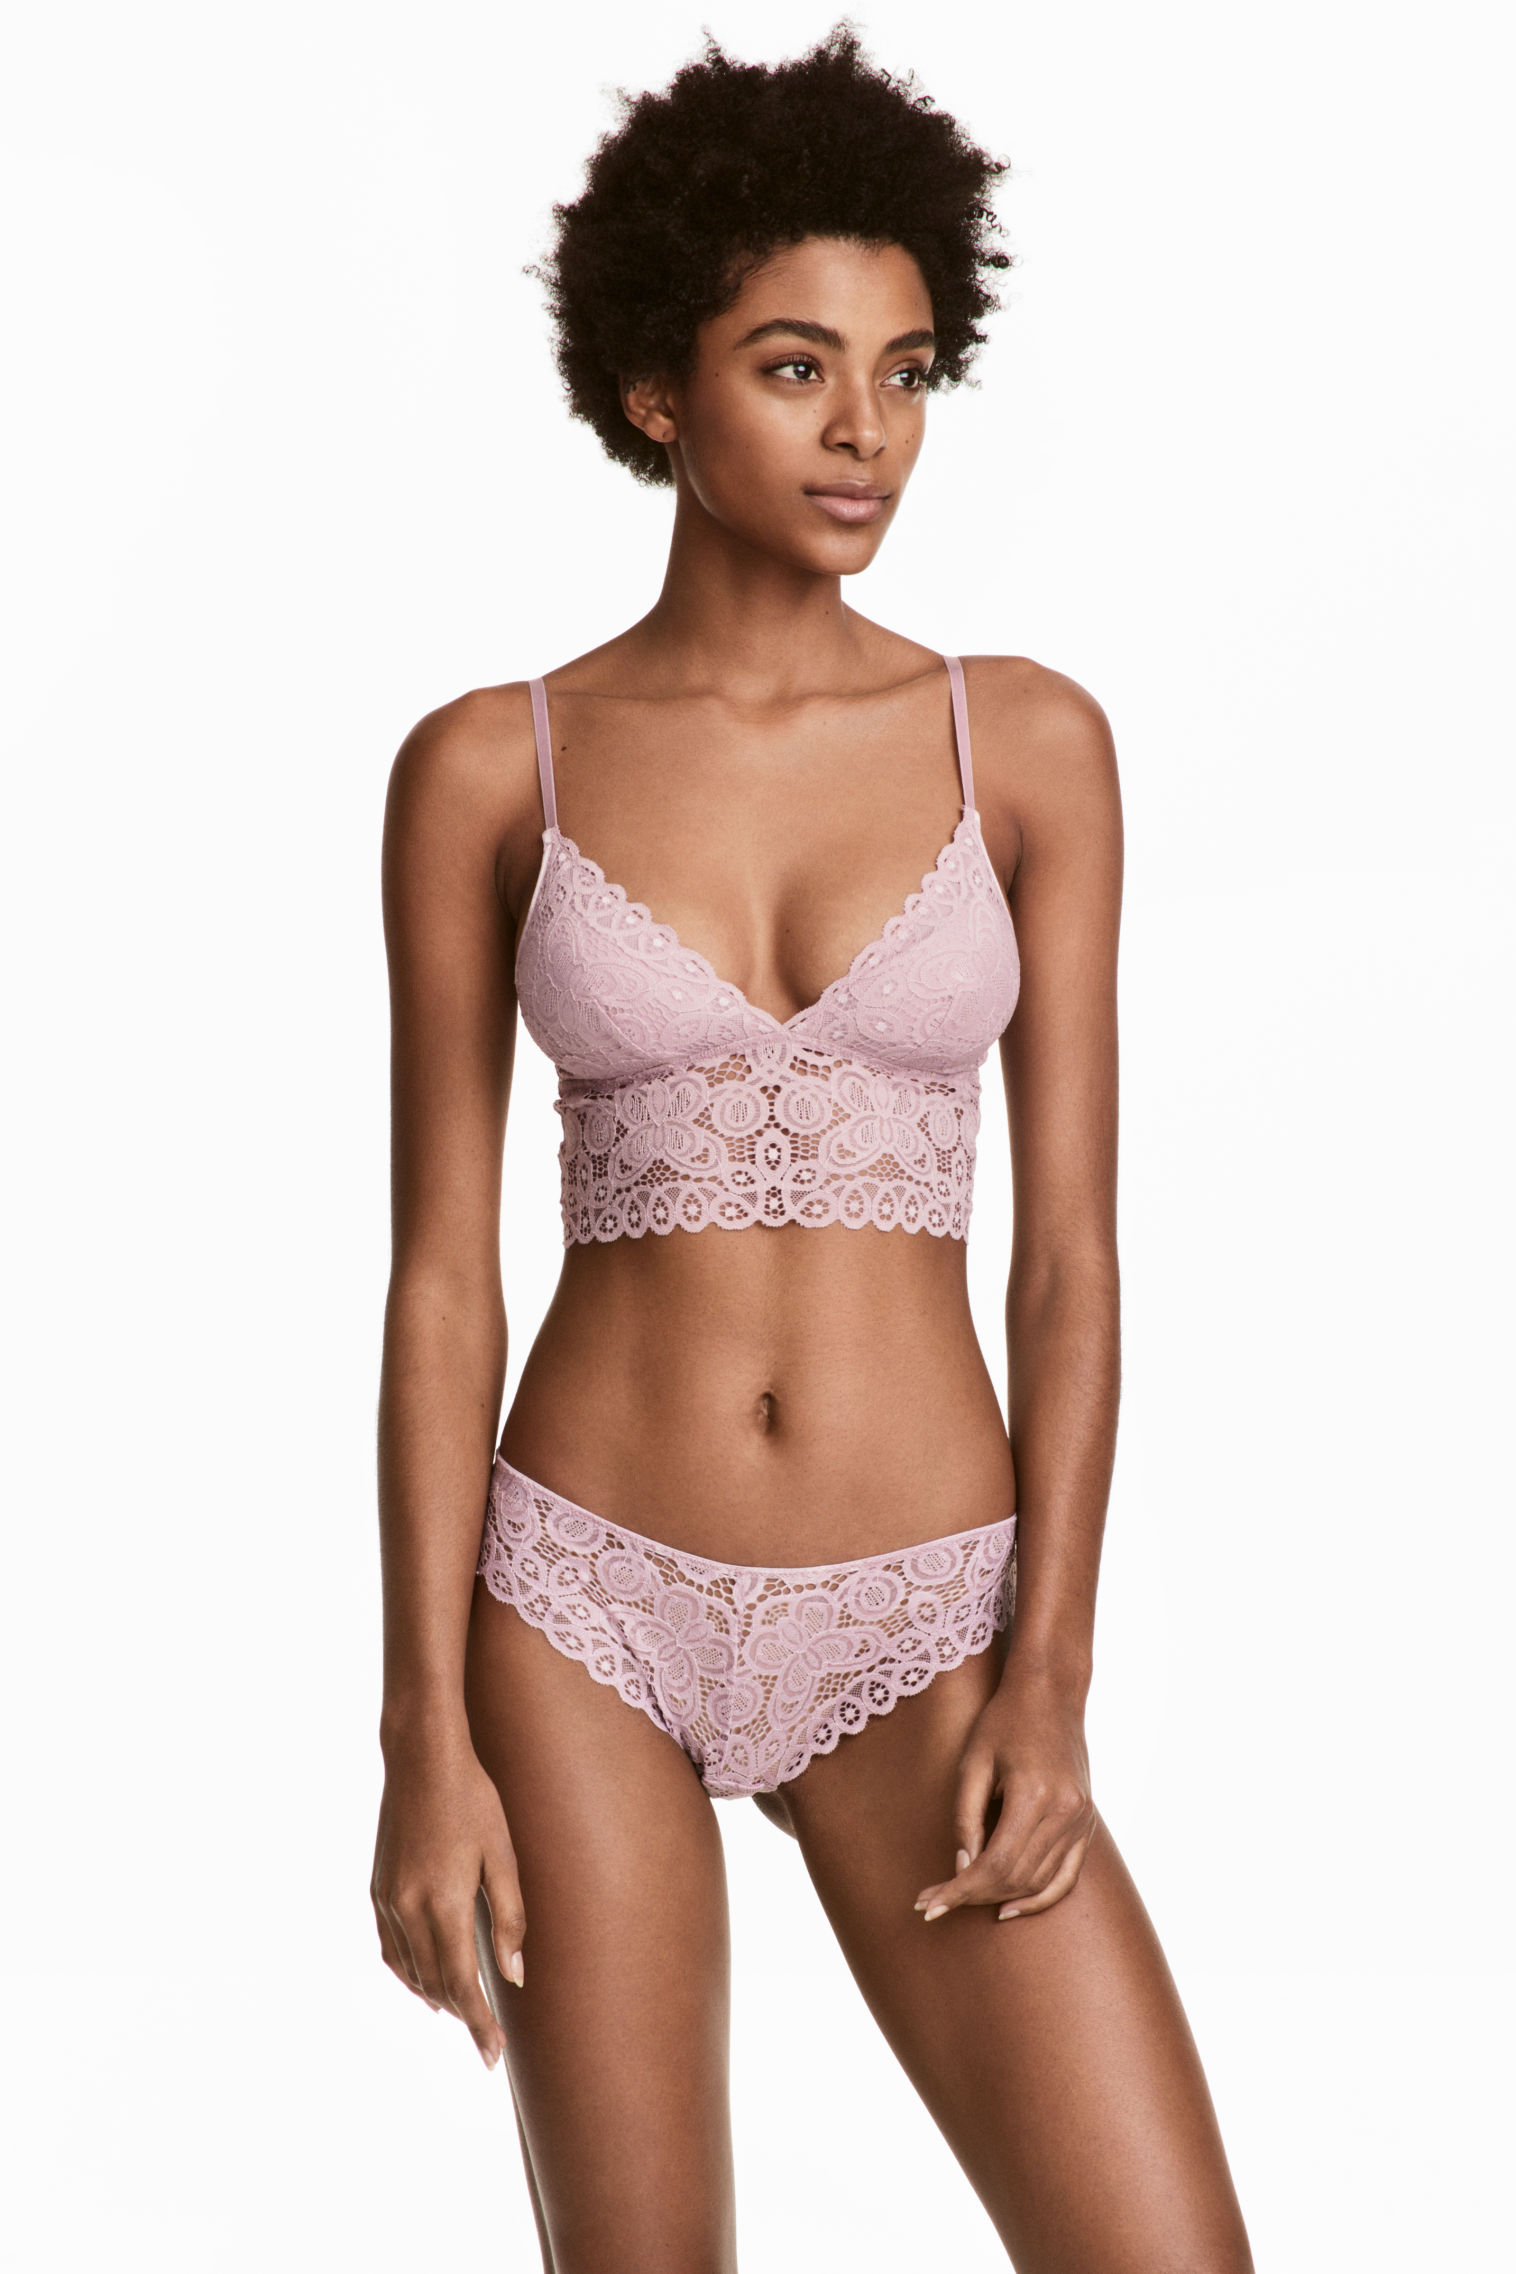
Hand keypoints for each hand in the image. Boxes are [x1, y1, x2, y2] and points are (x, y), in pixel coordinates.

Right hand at [371, 1722, 524, 2069]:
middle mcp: (410, 1909)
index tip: (492, 2055)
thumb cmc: (473, 1798)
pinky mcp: (378, 1889)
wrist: (421, 1757)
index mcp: (445, 1902)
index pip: (463, 1983)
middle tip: (486, 2042)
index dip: (478, 2023)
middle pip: (436, 1983)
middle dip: (462, 2016)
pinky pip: (391, 1948)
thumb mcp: (503, 1853)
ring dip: (436, 1996)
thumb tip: (514, 1974)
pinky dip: (408, 1972)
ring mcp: (388, 1900)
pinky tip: (425, 1980)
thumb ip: (509, 1916)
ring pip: (411, 1970)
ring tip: (462, 2013)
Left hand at [913, 1659, 1095, 1925]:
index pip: (994, 1864)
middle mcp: (1064, 1813)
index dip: (958, 1890)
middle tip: (934, 1902)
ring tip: (962, 1901)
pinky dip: (1040, 1899)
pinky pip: (1067, 1877)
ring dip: (998, 1898)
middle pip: (1015, 1878)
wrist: (1051, 1694)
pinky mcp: (1087, 1823)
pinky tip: (1009, 1908)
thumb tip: (962, 1868)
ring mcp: (1081, 1820)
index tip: (928, 1903)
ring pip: (1039, 1882)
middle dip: (971, 1896)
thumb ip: (965, 1818)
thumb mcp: (972, 1762)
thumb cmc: (1004, 1721)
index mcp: (1033, 1795)